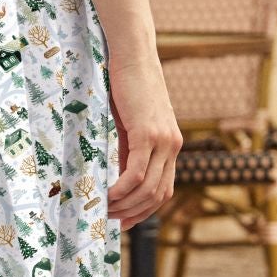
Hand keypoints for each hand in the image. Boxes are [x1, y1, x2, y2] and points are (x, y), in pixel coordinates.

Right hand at [106, 54, 181, 226]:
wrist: (133, 56)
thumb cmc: (128, 86)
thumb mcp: (133, 124)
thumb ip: (132, 149)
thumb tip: (121, 177)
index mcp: (171, 145)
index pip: (164, 190)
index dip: (145, 211)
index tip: (124, 221)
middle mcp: (172, 146)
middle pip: (157, 195)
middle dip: (133, 213)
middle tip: (110, 219)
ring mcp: (162, 140)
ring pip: (147, 188)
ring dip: (125, 205)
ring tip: (103, 209)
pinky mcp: (148, 133)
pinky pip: (135, 173)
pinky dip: (121, 190)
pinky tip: (106, 195)